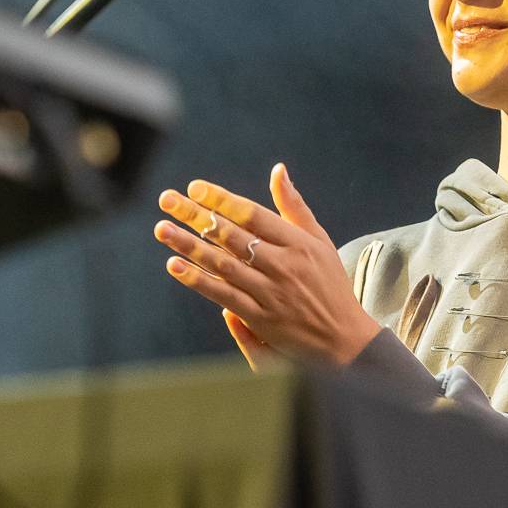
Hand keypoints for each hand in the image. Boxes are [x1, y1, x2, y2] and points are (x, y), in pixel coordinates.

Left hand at [154, 163, 381, 365]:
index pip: (252, 213)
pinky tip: (175, 265)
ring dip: (189, 245)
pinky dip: (198, 280)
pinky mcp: (262, 318)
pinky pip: (224, 295)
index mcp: (298, 242)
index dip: (222, 199)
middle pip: (232, 235)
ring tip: (162, 229)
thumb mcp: (319, 240)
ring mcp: (271, 292)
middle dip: (196, 215)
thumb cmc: (330, 283)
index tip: (195, 188)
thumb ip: (294, 206)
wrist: (344, 337)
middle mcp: (284, 265)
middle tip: (167, 200)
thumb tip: (277, 170)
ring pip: (223, 264)